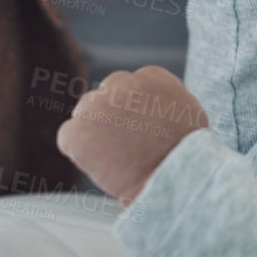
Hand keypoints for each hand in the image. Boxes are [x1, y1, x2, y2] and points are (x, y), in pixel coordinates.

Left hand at [55, 66, 206, 205]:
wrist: (173, 179)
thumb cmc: (186, 156)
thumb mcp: (188, 113)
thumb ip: (164, 101)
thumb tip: (150, 105)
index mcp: (151, 76)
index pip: (131, 85)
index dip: (134, 110)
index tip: (142, 130)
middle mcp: (121, 84)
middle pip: (105, 95)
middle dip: (111, 116)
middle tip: (125, 146)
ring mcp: (96, 106)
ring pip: (84, 113)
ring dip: (94, 132)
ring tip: (117, 159)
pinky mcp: (78, 130)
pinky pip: (68, 138)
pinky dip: (78, 153)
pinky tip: (101, 166)